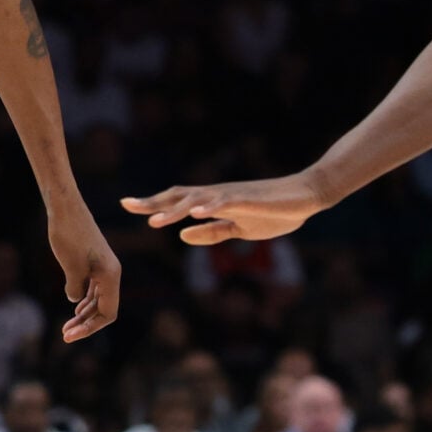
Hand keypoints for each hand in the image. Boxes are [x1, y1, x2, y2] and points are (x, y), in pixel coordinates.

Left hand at [49, 208, 121, 342]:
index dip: (90, 328)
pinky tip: (74, 306)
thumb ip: (75, 288)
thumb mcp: (70, 266)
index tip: (70, 335)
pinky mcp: (94, 261)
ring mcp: (103, 267)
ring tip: (67, 326)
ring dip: (85, 314)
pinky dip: (85, 300)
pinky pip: (94, 288)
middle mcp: (112, 272)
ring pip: (99, 299)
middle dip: (86, 323)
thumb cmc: (68, 234)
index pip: (108, 313)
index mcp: (111, 275)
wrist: (65, 207)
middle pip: (104, 309)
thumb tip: (75, 301)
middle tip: (64, 334)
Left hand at [124, 173, 326, 245]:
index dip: (153, 204)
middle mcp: (217, 195)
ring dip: (175, 210)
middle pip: (179, 197)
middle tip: (127, 205)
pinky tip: (195, 213)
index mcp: (213, 203)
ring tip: (154, 220)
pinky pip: (225, 203)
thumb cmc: (273, 211)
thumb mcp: (238, 228)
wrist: (305, 197)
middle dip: (153, 202)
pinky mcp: (249, 200)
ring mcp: (232, 196)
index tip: (128, 206)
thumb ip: (211, 232)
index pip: (177, 202)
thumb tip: (182, 236)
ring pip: (197, 200)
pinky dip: (209, 207)